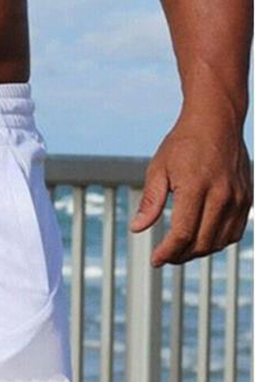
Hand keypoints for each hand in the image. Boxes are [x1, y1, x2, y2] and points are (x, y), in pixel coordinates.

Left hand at [129, 114, 252, 267]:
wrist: (217, 120)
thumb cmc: (183, 143)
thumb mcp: (158, 169)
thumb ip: (150, 202)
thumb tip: (137, 229)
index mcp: (196, 188)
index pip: (182, 234)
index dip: (167, 252)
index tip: (154, 260)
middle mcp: (222, 195)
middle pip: (201, 243)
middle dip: (180, 256)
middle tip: (164, 257)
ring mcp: (238, 198)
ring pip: (219, 241)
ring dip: (198, 252)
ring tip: (179, 251)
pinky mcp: (247, 198)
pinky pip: (234, 232)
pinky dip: (217, 242)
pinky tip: (201, 240)